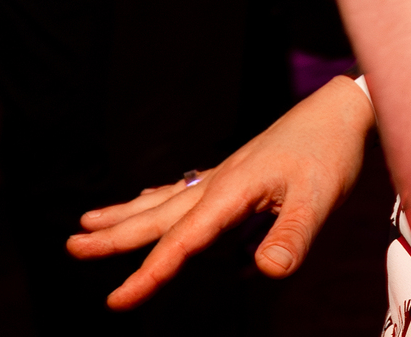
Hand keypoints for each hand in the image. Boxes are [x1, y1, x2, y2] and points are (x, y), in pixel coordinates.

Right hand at [68, 75, 376, 309]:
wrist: (340, 110)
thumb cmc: (330, 153)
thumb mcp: (319, 199)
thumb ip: (292, 236)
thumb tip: (266, 273)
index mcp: (232, 191)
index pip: (183, 240)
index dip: (149, 273)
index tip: (117, 300)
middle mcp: (219, 182)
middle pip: (158, 215)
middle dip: (114, 236)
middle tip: (71, 246)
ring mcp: (223, 175)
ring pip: (163, 201)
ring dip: (125, 216)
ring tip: (86, 225)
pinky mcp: (234, 172)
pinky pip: (183, 190)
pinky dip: (156, 200)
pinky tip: (145, 203)